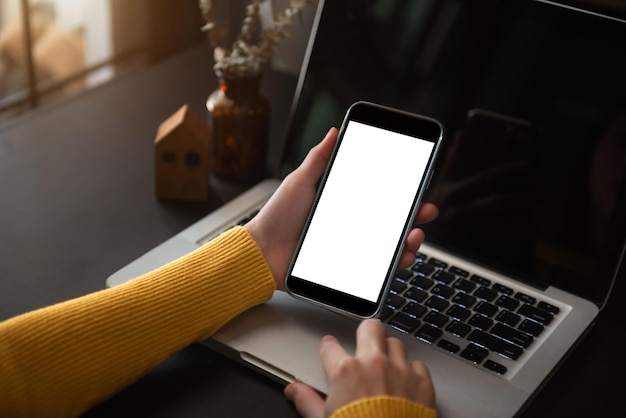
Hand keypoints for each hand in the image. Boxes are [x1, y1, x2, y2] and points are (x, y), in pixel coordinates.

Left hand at [245, 127, 438, 290]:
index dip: (401, 192)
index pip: (379, 197)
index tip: (418, 185)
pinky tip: (402, 258)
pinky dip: (394, 265)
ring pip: (390, 246)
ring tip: (413, 236)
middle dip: (415, 216)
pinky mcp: (347, 269)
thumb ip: (319, 159)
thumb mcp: (299, 182)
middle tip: (426, 210)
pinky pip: (377, 270)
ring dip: (409, 240)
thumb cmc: (276, 217)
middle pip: (391, 221)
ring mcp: (351, 248)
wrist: (261, 252)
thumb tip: (334, 132)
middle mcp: (351, 226)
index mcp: (343, 204)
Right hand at [284, 319, 436, 416]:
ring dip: (390, 353)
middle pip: (370, 328)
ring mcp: (400, 370)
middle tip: (366, 344)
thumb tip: (295, 392)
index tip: (331, 350)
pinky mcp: (422, 382)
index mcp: (345, 372)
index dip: (329, 348)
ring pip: (396, 344)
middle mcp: (373, 363)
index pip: (330, 346)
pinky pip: (418, 365)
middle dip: (366, 333)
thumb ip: (308, 402)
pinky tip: (407, 384)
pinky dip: (413, 372)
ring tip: (388, 368)